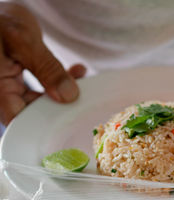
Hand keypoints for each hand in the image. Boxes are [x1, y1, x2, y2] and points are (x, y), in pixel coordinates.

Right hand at [0, 3, 85, 124]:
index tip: (71, 113)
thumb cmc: (0, 21)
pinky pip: (43, 85)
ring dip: (65, 89)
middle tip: (83, 93)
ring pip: (42, 98)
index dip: (46, 122)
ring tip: (80, 75)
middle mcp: (2, 90)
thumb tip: (68, 96)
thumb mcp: (24, 41)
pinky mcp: (20, 78)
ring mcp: (11, 85)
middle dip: (61, 103)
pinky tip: (76, 70)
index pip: (20, 119)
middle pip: (33, 111)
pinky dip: (61, 78)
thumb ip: (47, 69)